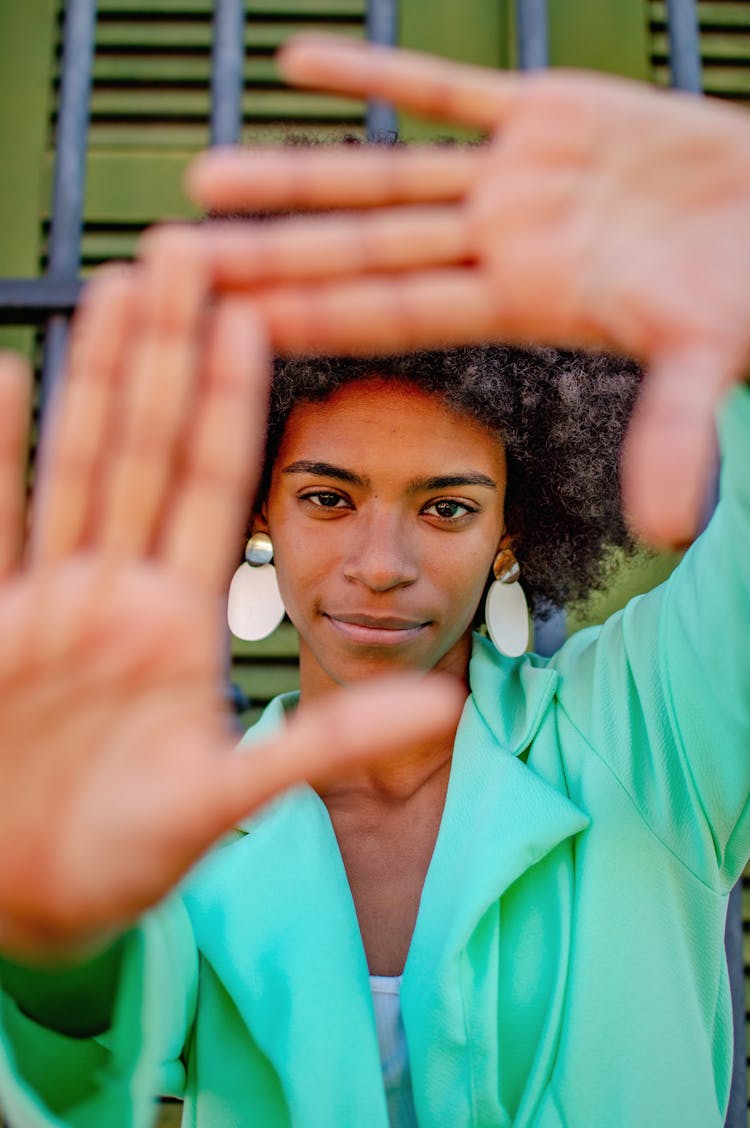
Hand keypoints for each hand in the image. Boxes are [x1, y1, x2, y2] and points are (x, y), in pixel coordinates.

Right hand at [0, 233, 461, 961]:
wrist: (38, 898)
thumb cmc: (131, 854)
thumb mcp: (230, 793)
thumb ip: (329, 740)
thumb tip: (440, 705)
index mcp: (181, 617)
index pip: (214, 481)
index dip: (231, 398)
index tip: (257, 314)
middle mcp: (119, 590)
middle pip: (146, 446)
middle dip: (165, 351)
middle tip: (188, 253)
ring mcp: (52, 599)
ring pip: (76, 462)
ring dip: (94, 375)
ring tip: (115, 287)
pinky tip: (6, 375)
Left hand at [186, 35, 749, 545]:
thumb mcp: (714, 354)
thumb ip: (676, 431)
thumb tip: (665, 532)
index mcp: (525, 303)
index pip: (395, 310)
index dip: (313, 312)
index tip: (226, 324)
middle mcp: (500, 244)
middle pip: (361, 251)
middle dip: (269, 255)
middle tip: (172, 263)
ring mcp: (513, 180)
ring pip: (382, 177)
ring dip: (294, 178)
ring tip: (202, 178)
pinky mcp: (545, 113)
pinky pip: (444, 89)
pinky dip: (378, 74)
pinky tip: (298, 64)